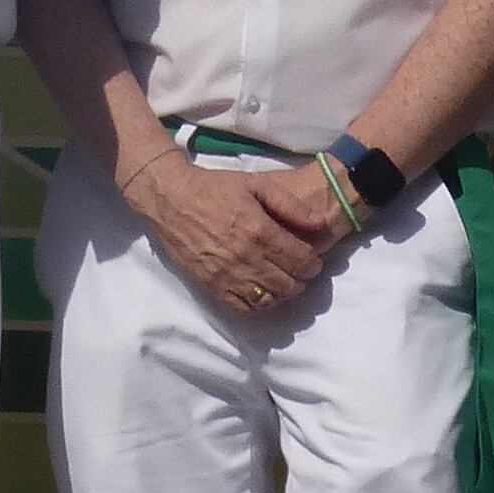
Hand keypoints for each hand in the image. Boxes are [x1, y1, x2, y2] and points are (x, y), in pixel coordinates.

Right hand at [137, 150, 343, 317]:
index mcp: (260, 231)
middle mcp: (245, 257)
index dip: (313, 266)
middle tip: (299, 272)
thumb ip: (291, 205)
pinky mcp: (211, 285)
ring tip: (282, 282)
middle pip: (288, 285)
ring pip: (268, 299)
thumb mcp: (257, 184)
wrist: (172, 199)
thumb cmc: (216, 188)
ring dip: (281, 295)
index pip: (301, 262)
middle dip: (300, 281)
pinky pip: (242, 308)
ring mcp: (227, 274)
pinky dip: (257, 306)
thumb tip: (320, 224)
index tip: (313, 263)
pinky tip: (261, 293)